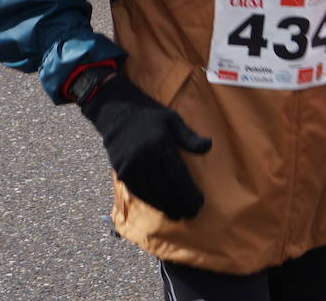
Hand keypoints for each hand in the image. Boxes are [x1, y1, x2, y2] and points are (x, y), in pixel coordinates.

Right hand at [79, 74, 211, 219]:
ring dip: (164, 206)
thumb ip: (189, 137)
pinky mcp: (121, 170)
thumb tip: (209, 146)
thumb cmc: (150, 115)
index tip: (199, 203)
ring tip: (177, 215)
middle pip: (165, 187)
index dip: (188, 192)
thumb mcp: (173, 120)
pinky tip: (159, 206)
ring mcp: (131, 165)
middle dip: (179, 203)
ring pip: (150, 192)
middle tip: (191, 214)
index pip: (177, 175)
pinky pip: (137, 190)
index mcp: (160, 145)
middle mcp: (145, 157)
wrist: (116, 111)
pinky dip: (149, 201)